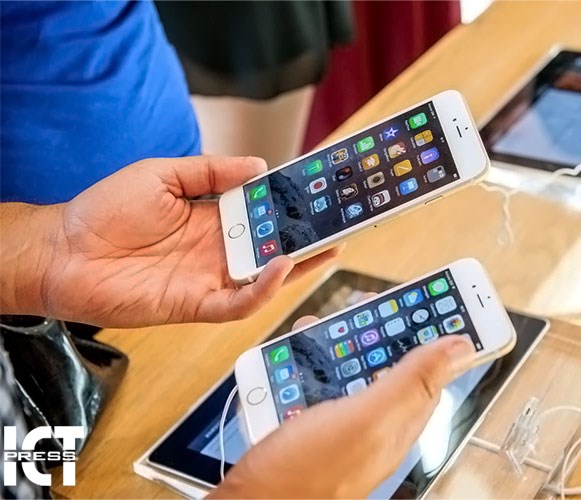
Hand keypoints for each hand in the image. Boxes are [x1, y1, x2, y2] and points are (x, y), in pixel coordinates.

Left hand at [8, 156, 338, 326]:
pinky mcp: (197, 304)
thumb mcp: (162, 174)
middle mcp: (219, 250)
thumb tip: (259, 166)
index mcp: (214, 218)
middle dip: (310, 235)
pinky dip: (263, 289)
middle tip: (345, 222)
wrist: (63, 250)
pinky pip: (240, 301)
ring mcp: (211, 278)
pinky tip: (282, 267)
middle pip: (275, 245)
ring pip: (267, 276)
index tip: (322, 190)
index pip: (264, 211)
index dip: (293, 203)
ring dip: (300, 264)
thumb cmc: (105, 210)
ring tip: (331, 245)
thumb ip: (210, 170)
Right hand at [211, 314, 476, 497]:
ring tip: (324, 324)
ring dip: (339, 343)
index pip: (432, 372)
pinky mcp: (308, 426)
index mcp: (398, 424)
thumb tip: (462, 347)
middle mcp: (372, 425)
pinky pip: (317, 385)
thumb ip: (412, 382)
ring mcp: (339, 426)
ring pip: (350, 371)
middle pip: (388, 366)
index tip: (437, 300)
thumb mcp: (365, 420)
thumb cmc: (302, 477)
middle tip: (368, 303)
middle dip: (379, 331)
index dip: (437, 336)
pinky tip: (295, 357)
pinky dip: (308, 364)